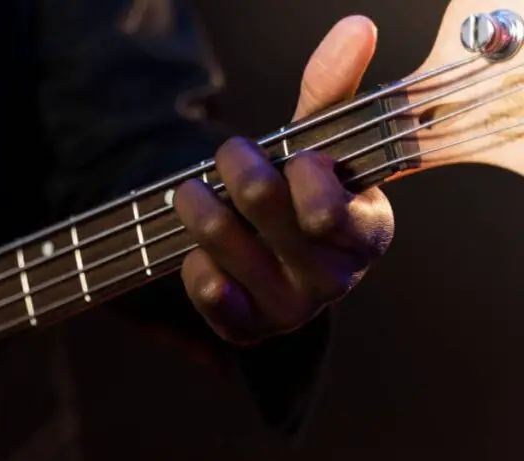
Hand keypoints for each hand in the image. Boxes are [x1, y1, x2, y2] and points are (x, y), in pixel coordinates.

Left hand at [173, 15, 392, 343]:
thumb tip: (355, 29)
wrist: (277, 257)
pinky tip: (201, 253)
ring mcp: (292, 310)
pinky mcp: (249, 329)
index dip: (297, 171)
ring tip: (193, 192)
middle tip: (228, 155)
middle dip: (234, 164)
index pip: (326, 208)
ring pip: (219, 240)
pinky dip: (193, 263)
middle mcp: (335, 279)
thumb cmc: (304, 194)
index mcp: (368, 233)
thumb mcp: (320, 144)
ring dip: (195, 202)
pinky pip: (205, 290)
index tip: (295, 158)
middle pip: (260, 205)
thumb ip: (331, 92)